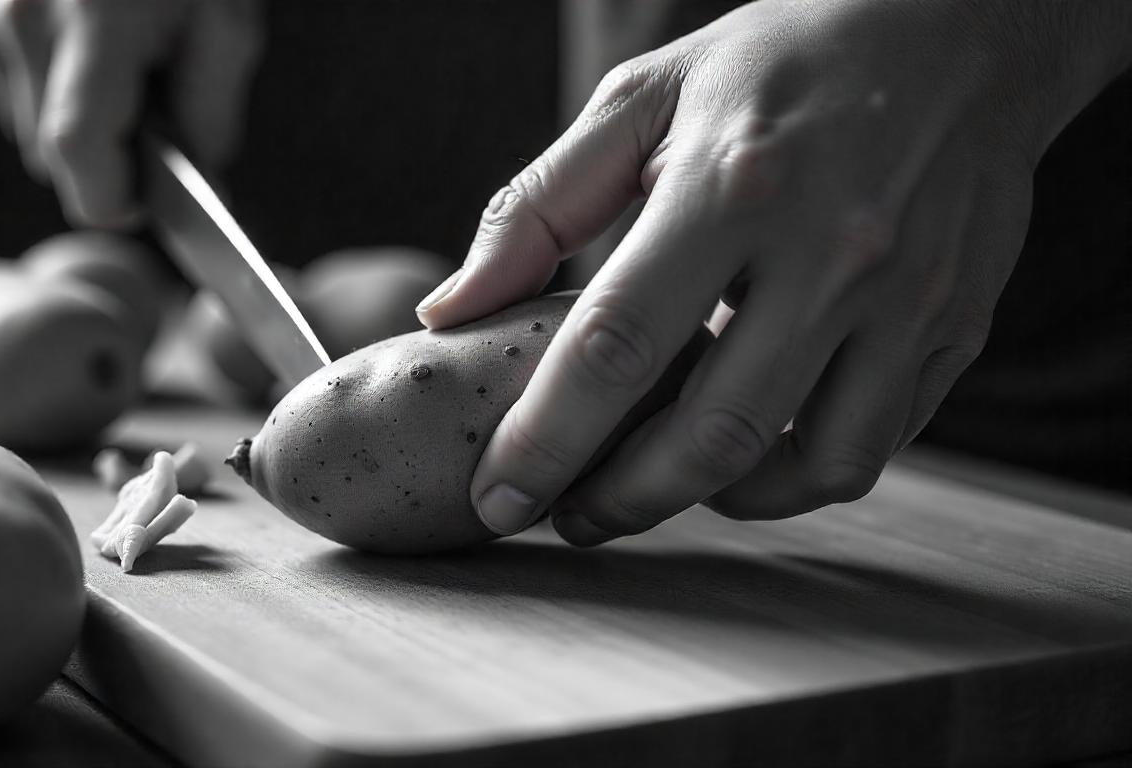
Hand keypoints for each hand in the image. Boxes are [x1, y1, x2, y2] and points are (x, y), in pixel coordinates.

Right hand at [0, 0, 261, 226]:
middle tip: (160, 114)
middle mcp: (24, 18)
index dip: (111, 197)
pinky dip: (63, 97)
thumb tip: (196, 189)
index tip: (144, 207)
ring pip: (35, 137)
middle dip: (112, 159)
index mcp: (95, 19)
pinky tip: (96, 54)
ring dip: (88, 128)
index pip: (76, 147)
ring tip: (130, 71)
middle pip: (55, 159)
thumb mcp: (228, 29)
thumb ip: (211, 119)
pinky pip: (21, 102)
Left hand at [416, 0, 1131, 543]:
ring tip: (654, 489)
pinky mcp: (954, 329)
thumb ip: (537, 207)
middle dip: (622, 500)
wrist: (957, 36)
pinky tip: (743, 458)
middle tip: (571, 516)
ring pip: (804, 465)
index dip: (545, 440)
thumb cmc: (777, 67)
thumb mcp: (644, 101)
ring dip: (710, 502)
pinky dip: (793, 480)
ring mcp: (908, 298)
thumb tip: (448, 310)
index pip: (616, 344)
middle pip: (712, 433)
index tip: (496, 498)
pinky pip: (869, 448)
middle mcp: (831, 250)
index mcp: (732, 184)